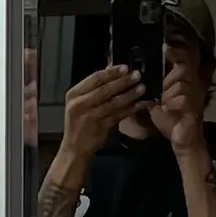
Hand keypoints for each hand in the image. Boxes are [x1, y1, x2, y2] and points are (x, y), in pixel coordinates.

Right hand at [49, 61, 139, 181]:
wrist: (74, 148)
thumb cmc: (79, 122)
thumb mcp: (80, 102)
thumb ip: (94, 88)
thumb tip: (111, 69)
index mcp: (74, 94)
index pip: (94, 79)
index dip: (111, 72)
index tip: (125, 68)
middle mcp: (80, 104)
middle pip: (104, 89)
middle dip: (123, 81)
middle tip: (137, 75)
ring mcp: (90, 117)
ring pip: (113, 103)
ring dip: (129, 95)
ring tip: (141, 88)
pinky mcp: (100, 128)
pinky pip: (118, 116)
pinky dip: (130, 109)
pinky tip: (139, 104)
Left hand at [153, 52, 209, 156]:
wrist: (181, 138)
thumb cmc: (170, 118)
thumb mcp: (156, 101)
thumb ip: (150, 88)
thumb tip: (134, 77)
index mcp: (181, 81)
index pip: (180, 60)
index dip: (173, 52)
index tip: (164, 45)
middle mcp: (191, 84)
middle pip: (181, 69)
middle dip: (167, 79)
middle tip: (160, 93)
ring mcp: (195, 95)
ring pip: (180, 84)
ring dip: (168, 94)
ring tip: (163, 105)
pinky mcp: (195, 107)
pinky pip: (182, 99)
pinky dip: (172, 104)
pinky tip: (167, 110)